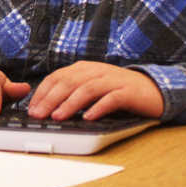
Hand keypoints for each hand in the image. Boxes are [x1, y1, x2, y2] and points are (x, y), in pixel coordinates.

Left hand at [28, 61, 163, 120]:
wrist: (153, 89)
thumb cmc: (118, 90)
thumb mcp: (92, 86)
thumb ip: (73, 91)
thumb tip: (47, 107)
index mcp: (84, 68)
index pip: (57, 77)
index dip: (43, 92)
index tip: (32, 107)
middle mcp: (96, 71)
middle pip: (69, 82)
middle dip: (51, 99)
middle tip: (39, 114)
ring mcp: (112, 80)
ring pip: (87, 89)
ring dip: (70, 104)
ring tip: (58, 117)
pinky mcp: (127, 92)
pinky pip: (111, 99)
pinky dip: (98, 108)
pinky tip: (89, 118)